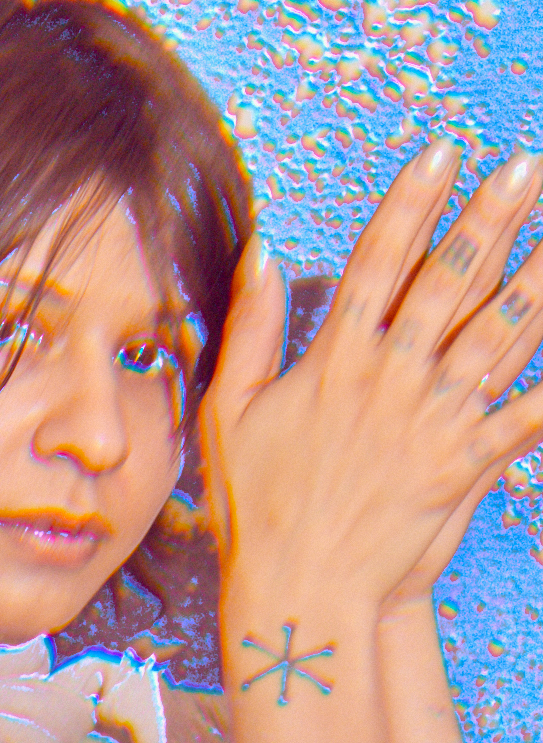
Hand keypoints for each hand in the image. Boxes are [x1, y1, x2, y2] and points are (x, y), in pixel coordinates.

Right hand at [202, 142, 542, 613]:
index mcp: (337, 360)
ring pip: (498, 334)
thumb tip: (258, 256)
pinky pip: (525, 418)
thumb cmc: (256, 510)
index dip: (413, 202)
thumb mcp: (230, 414)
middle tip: (526, 166)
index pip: (380, 259)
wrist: (299, 591)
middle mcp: (391, 378)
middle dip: (492, 218)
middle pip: (449, 280)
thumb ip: (250, 331)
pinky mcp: (462, 464)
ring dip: (538, 281)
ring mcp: (432, 419)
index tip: (443, 152)